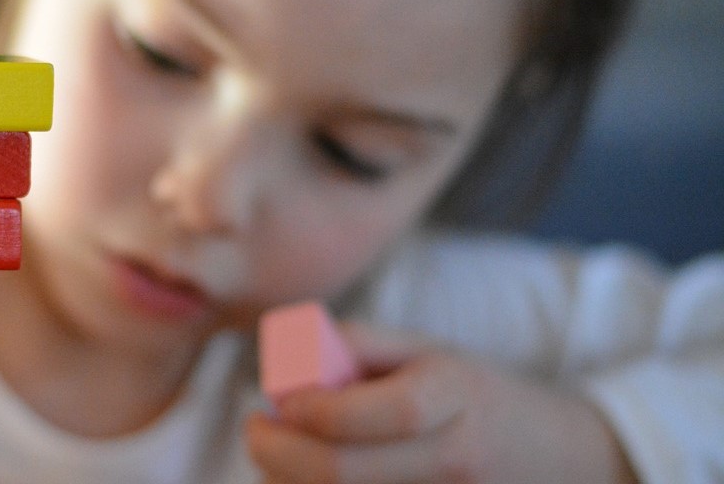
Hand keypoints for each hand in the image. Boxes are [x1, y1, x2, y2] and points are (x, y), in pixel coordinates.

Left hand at [246, 323, 638, 483]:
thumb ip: (359, 346)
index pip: (382, 412)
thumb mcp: (430, 352)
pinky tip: (302, 483)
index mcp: (455, 397)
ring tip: (276, 457)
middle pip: (345, 475)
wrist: (562, 462)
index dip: (316, 410)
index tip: (276, 401)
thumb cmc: (475, 397)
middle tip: (254, 430)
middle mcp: (456, 459)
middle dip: (278, 455)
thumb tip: (284, 358)